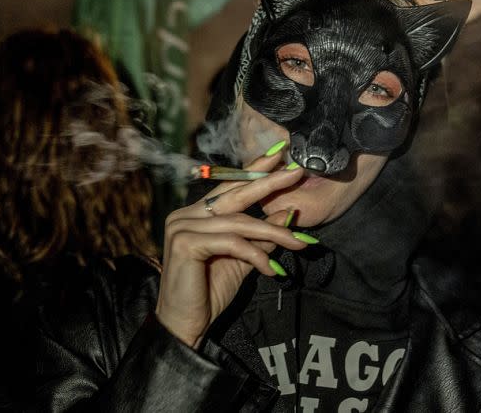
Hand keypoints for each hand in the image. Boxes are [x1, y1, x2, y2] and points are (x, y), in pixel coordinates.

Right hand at [156, 151, 305, 347]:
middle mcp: (186, 215)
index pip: (230, 186)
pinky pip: (232, 242)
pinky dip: (255, 254)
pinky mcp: (185, 243)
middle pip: (235, 194)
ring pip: (239, 222)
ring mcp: (182, 227)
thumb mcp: (244, 259)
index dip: (254, 169)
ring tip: (298, 242)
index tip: (280, 154)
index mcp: (196, 214)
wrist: (185, 325)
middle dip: (269, 182)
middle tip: (297, 171)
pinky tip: (271, 268)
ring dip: (273, 232)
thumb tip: (288, 212)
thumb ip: (262, 236)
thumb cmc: (210, 292)